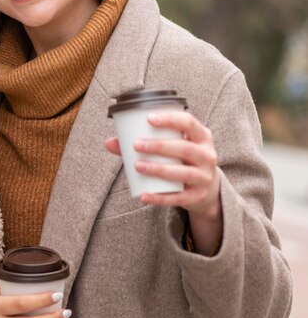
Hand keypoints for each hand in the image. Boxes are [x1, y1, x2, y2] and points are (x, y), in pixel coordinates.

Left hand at [105, 111, 222, 253]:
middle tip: (136, 144)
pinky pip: (179, 198)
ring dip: (159, 169)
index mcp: (201, 136)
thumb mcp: (171, 147)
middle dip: (159, 146)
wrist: (206, 189)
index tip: (149, 118)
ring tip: (137, 165)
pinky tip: (143, 195)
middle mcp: (208, 156)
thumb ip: (141, 143)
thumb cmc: (181, 159)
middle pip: (185, 148)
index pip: (189, 123)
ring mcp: (205, 177)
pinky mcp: (199, 196)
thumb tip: (108, 142)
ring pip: (183, 173)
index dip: (170, 119)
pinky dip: (160, 197)